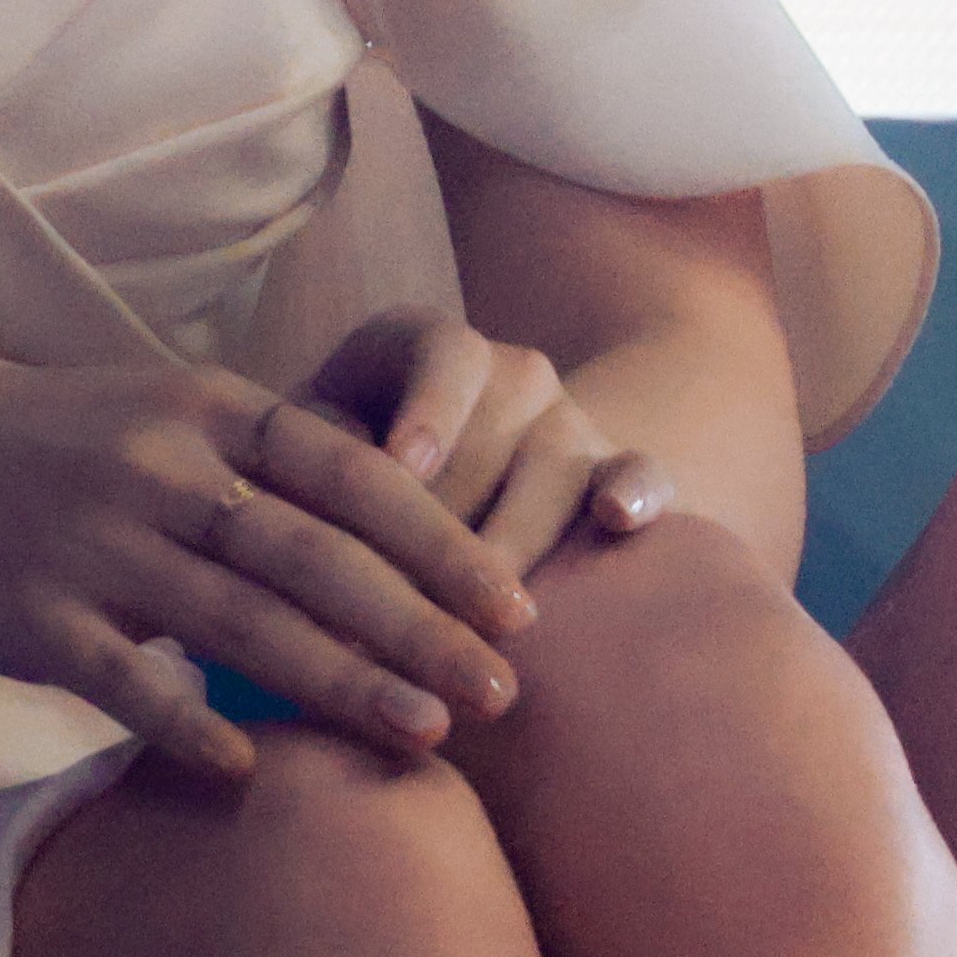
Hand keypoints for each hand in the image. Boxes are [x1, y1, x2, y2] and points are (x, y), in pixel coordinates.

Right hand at [0, 341, 537, 783]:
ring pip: (242, 621)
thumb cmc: (41, 438)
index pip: (347, 471)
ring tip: (429, 736)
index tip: (516, 600)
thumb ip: (254, 464)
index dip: (438, 538)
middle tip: (506, 688)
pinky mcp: (31, 614)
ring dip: (344, 683)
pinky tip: (252, 770)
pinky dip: (190, 724)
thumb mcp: (154, 408)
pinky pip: (126, 681)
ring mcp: (93, 540)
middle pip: (314, 554)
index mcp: (200, 405)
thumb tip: (379, 528)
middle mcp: (157, 465)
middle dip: (421, 625)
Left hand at [307, 308, 669, 580]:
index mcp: (434, 342)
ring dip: (517, 541)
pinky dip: (638, 490)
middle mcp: (513, 372)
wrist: (449, 481)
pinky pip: (643, 472)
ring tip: (489, 613)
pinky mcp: (620, 473)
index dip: (425, 410)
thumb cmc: (353, 460)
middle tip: (413, 595)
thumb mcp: (325, 444)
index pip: (446, 356)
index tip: (399, 468)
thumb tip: (314, 541)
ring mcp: (572, 422)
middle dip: (451, 518)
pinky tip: (617, 519)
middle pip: (495, 435)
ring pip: (556, 472)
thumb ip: (322, 469)